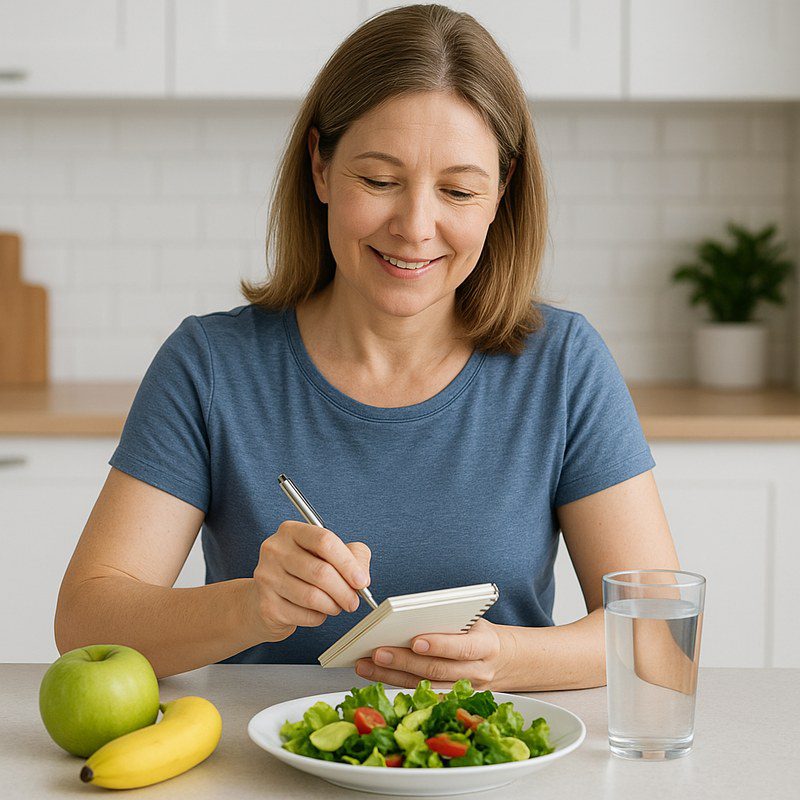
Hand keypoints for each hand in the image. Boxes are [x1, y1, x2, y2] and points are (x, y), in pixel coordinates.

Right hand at [250, 521, 370, 641]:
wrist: (268, 596)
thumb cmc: (303, 571)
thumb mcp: (330, 554)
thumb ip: (352, 556)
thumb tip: (361, 575)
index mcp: (291, 531)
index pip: (324, 541)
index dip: (348, 563)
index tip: (361, 580)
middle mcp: (275, 550)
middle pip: (320, 571)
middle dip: (344, 591)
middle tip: (354, 601)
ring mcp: (267, 577)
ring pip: (312, 596)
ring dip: (333, 605)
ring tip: (337, 605)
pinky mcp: (266, 605)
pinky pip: (304, 615)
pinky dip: (319, 617)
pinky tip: (318, 611)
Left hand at [354, 619, 515, 689]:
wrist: (505, 660)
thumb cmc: (481, 634)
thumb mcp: (474, 621)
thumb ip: (449, 621)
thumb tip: (410, 615)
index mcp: (485, 646)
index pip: (461, 647)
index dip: (439, 645)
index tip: (415, 640)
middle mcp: (476, 671)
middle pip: (437, 670)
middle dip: (404, 661)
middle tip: (378, 652)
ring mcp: (465, 691)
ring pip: (425, 686)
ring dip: (392, 676)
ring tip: (367, 665)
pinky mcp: (452, 701)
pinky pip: (423, 697)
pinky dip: (398, 686)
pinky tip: (377, 677)